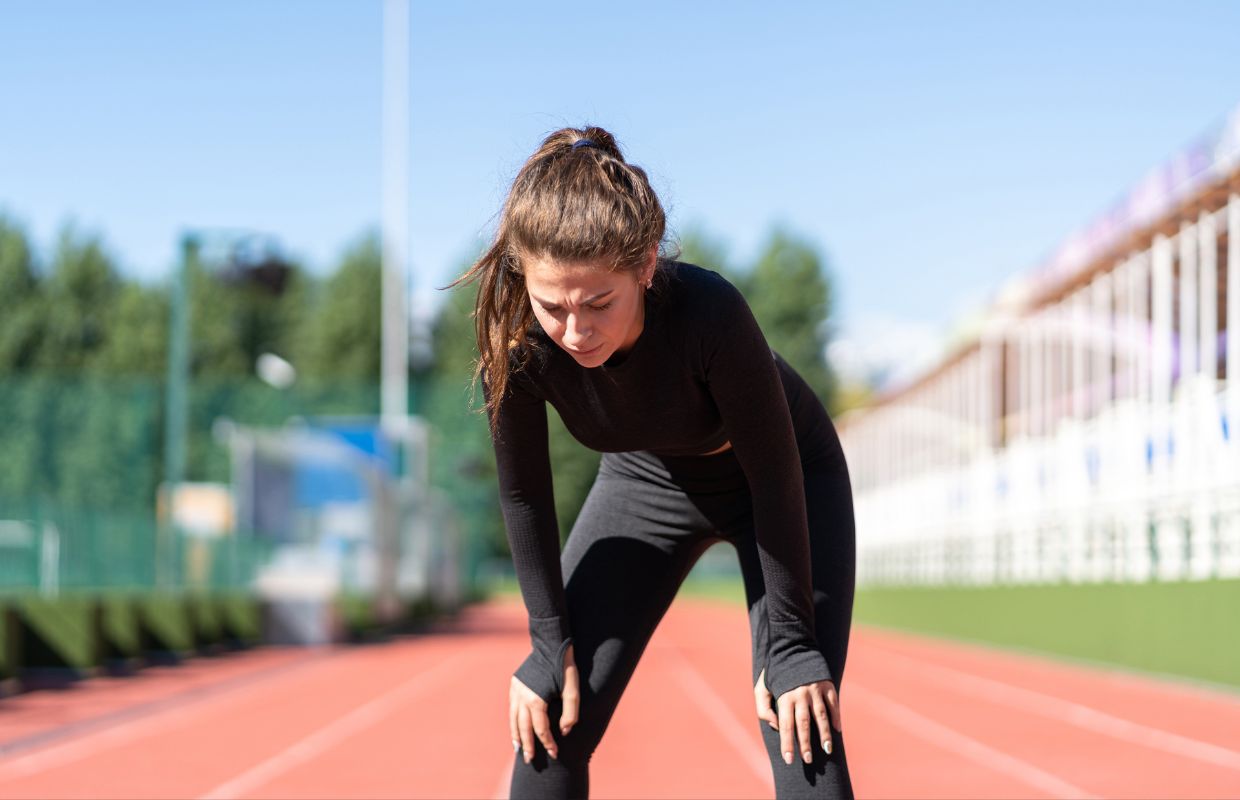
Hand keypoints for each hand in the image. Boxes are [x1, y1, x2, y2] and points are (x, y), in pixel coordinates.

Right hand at [509, 643, 578, 762]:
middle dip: (527, 746)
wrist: (550, 644)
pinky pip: (512, 708)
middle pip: (523, 728)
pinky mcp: (514, 684)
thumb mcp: (573, 690)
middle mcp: (522, 697)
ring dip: (516, 735)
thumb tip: (564, 732)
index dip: (548, 743)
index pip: (541, 729)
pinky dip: (513, 721)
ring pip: (514, 719)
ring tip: (518, 749)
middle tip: (530, 761)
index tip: (555, 754)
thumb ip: (570, 713)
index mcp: (536, 700)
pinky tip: (516, 728)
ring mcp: (516, 690)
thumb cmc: (565, 667)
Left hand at [755, 668, 840, 763]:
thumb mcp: (761, 688)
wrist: (792, 647)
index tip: (789, 759)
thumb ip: (763, 709)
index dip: (787, 743)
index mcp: (783, 696)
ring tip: (827, 750)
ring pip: (821, 716)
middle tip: (808, 760)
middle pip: (803, 723)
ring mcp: (815, 689)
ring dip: (824, 734)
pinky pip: (834, 703)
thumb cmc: (775, 673)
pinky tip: (837, 730)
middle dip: (806, 743)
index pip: (785, 725)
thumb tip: (776, 727)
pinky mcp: (827, 684)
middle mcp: (800, 694)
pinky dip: (836, 717)